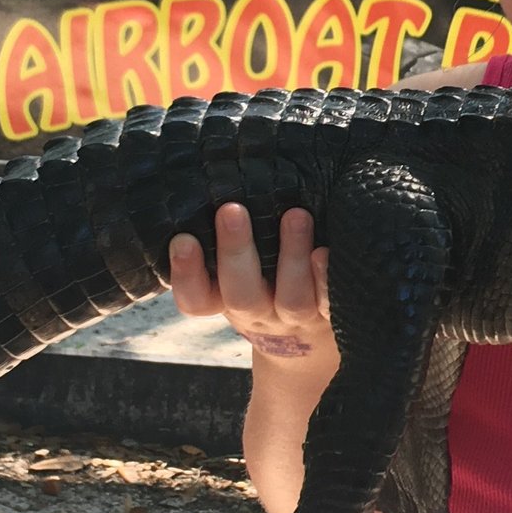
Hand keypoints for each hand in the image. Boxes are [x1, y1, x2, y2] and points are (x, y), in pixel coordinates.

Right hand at [169, 204, 335, 372]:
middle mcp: (257, 313)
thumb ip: (223, 235)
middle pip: (240, 295)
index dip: (185, 274)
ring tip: (295, 215)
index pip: (195, 298)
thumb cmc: (263, 281)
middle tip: (231, 210)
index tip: (182, 239)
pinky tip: (325, 252)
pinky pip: (329, 304)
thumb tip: (218, 174)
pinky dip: (327, 279)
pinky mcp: (329, 315)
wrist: (310, 338)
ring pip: (291, 298)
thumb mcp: (235, 267)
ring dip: (291, 255)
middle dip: (234, 251)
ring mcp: (294, 317)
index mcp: (224, 300)